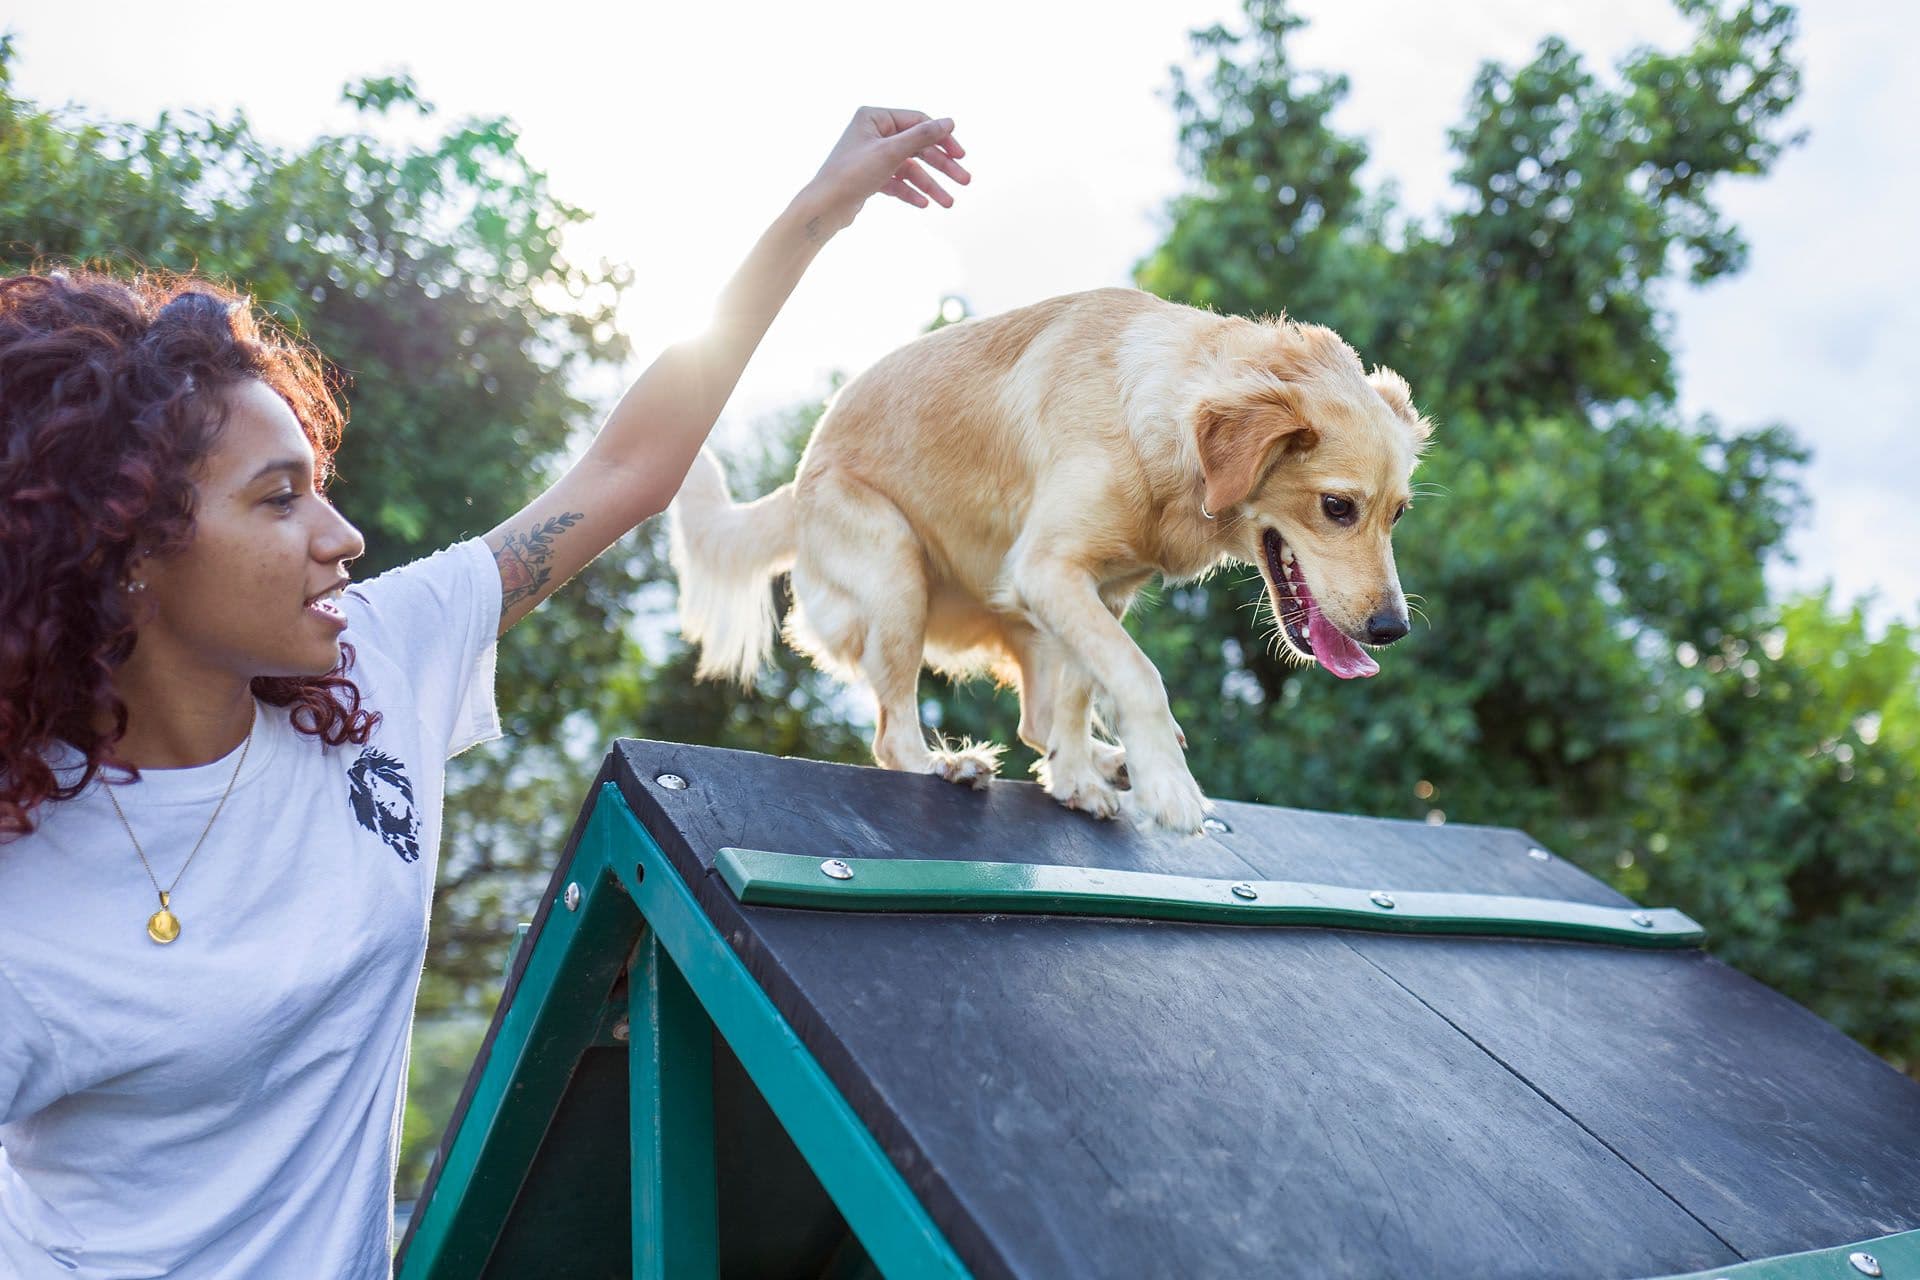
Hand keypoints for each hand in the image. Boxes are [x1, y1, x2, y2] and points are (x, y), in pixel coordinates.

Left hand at [798, 107, 970, 238]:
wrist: (824, 207)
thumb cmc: (852, 174)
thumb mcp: (891, 152)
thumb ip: (922, 136)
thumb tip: (949, 122)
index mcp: (874, 117)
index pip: (918, 122)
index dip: (942, 138)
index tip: (961, 155)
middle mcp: (873, 133)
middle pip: (917, 147)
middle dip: (941, 166)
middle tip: (964, 180)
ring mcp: (872, 155)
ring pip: (910, 168)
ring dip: (930, 185)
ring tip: (948, 203)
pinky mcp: (870, 177)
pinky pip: (897, 182)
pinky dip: (911, 192)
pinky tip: (924, 204)